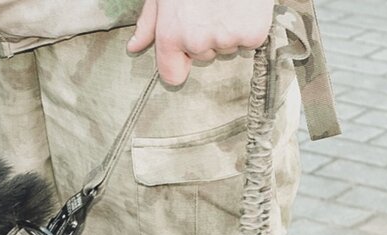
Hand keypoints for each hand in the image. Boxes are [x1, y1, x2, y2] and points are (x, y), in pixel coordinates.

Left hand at [127, 0, 273, 85]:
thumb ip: (149, 24)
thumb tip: (135, 46)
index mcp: (171, 36)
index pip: (172, 75)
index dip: (180, 61)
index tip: (186, 51)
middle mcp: (196, 43)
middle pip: (204, 56)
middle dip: (207, 37)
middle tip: (210, 8)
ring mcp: (226, 41)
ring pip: (228, 48)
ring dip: (229, 31)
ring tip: (226, 4)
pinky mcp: (251, 35)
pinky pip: (250, 42)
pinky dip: (250, 27)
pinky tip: (242, 8)